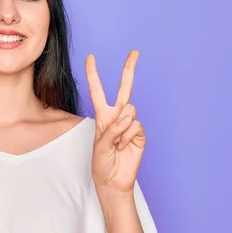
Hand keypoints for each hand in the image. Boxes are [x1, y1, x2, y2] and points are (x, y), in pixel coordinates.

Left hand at [86, 50, 145, 193]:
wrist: (113, 181)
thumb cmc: (101, 163)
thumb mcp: (99, 145)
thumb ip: (111, 129)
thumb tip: (128, 117)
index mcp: (102, 116)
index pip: (97, 91)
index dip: (93, 74)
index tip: (90, 57)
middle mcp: (117, 116)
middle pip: (125, 88)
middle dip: (129, 69)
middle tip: (135, 51)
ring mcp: (130, 124)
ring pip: (130, 110)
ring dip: (121, 128)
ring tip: (117, 144)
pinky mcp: (140, 134)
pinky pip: (136, 125)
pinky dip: (128, 136)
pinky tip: (125, 147)